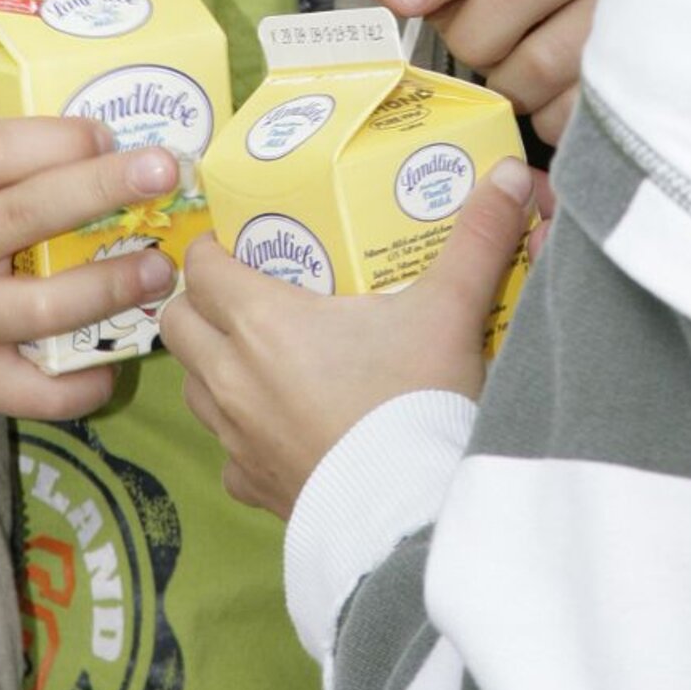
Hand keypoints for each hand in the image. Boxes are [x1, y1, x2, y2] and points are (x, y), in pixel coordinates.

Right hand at [0, 74, 179, 418]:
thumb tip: (14, 66)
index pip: (0, 152)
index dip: (63, 139)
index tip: (107, 130)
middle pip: (34, 218)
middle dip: (110, 190)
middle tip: (167, 172)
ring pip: (45, 311)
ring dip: (114, 289)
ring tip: (160, 267)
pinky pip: (27, 395)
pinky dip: (77, 390)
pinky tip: (116, 364)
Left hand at [161, 157, 533, 518]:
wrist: (414, 513)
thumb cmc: (419, 402)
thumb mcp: (451, 311)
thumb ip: (478, 238)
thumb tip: (513, 176)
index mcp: (263, 321)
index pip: (202, 267)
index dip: (212, 249)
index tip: (238, 243)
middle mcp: (232, 375)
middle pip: (177, 321)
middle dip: (201, 302)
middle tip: (244, 294)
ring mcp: (235, 436)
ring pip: (191, 383)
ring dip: (211, 363)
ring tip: (258, 356)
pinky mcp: (251, 484)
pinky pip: (224, 449)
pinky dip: (238, 433)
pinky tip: (279, 427)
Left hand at [368, 0, 621, 144]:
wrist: (638, 7)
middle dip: (478, 39)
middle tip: (486, 46)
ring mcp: (632, 12)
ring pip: (538, 66)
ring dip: (511, 83)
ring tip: (522, 67)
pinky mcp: (644, 75)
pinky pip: (567, 112)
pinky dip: (544, 115)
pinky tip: (552, 93)